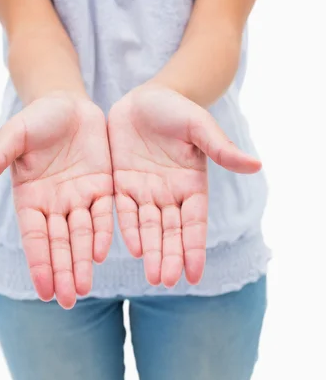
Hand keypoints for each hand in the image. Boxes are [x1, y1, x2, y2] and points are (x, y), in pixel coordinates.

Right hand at [0, 91, 112, 308]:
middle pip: (60, 243)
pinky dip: (103, 233)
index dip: (39, 263)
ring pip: (82, 235)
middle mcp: (55, 203)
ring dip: (83, 261)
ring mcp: (79, 196)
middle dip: (63, 271)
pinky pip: (104, 213)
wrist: (69, 102)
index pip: (35, 237)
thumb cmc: (36, 119)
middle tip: (68, 301)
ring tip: (84, 288)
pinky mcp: (103, 186)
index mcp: (30, 197)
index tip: (44, 290)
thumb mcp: (14, 136)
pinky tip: (103, 253)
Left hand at [108, 85, 260, 287]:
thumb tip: (256, 166)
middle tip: (167, 281)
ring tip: (152, 277)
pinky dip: (127, 229)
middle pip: (171, 231)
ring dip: (151, 251)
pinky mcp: (122, 183)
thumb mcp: (199, 126)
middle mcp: (169, 194)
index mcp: (192, 184)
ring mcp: (145, 190)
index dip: (194, 248)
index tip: (194, 276)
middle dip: (170, 256)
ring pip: (148, 227)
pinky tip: (131, 248)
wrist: (143, 97)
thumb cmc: (176, 110)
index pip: (194, 223)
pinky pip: (124, 210)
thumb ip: (221, 148)